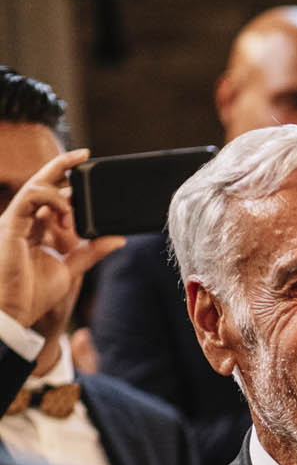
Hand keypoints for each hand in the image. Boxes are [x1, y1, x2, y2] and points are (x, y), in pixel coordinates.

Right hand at [0, 149, 123, 330]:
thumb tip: (117, 239)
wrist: (13, 310)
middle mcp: (22, 219)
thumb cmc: (32, 292)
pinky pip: (30, 197)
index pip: (49, 196)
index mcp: (34, 228)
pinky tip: (67, 215)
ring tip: (75, 217)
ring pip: (36, 186)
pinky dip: (52, 200)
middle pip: (40, 183)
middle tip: (84, 154)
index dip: (66, 182)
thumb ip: (91, 251)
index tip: (86, 170)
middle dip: (61, 165)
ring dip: (63, 196)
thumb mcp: (70, 269)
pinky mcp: (10, 223)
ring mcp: (14, 220)